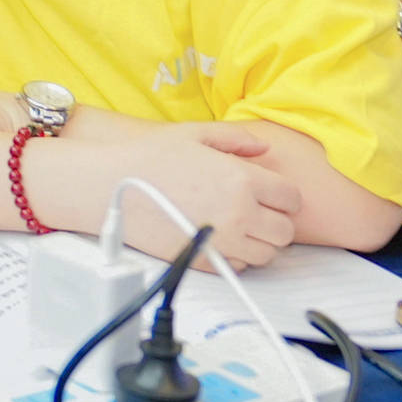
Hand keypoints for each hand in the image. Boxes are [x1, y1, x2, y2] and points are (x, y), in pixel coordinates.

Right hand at [73, 117, 304, 267]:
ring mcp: (222, 241)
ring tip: (238, 228)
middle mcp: (239, 213)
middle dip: (275, 222)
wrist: (110, 187)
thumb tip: (263, 149)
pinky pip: (239, 268)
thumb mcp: (194, 134)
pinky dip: (236, 258)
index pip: (292, 199)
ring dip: (259, 243)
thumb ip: (235, 139)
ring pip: (267, 255)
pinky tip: (219, 240)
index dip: (284, 197)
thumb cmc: (148, 157)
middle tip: (257, 213)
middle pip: (285, 232)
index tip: (271, 196)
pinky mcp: (203, 261)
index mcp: (242, 179)